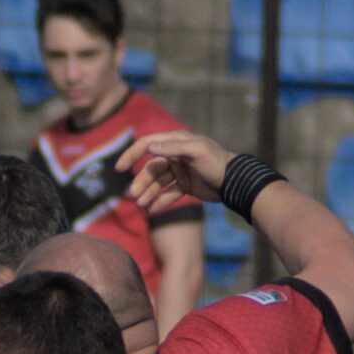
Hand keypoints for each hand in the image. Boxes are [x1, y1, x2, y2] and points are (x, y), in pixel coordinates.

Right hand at [116, 130, 236, 215]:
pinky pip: (168, 194)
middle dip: (141, 182)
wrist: (235, 181)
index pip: (147, 145)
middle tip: (134, 197)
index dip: (131, 155)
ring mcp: (179, 171)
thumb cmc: (216, 162)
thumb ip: (173, 148)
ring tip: (142, 206)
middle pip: (150, 169)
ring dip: (148, 194)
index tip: (119, 168)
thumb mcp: (196, 151)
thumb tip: (149, 146)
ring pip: (157, 183)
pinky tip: (152, 211)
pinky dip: (160, 202)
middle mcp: (175, 155)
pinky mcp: (185, 185)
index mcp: (175, 142)